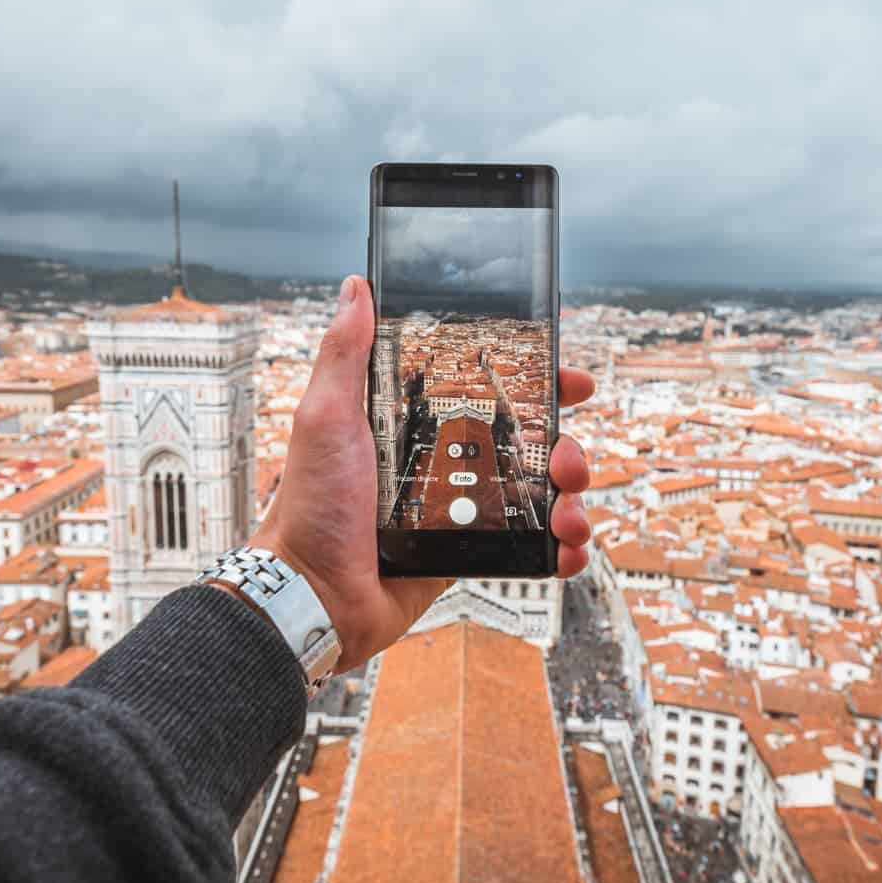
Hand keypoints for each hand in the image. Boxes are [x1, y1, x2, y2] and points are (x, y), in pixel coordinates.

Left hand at [250, 275, 595, 671]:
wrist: (312, 595)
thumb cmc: (310, 508)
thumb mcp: (325, 418)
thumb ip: (343, 353)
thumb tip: (354, 287)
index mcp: (415, 422)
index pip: (488, 390)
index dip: (536, 381)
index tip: (569, 377)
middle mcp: (442, 459)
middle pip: (528, 441)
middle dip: (566, 445)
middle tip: (567, 458)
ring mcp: (459, 508)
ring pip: (538, 493)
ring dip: (570, 498)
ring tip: (568, 513)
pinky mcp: (466, 553)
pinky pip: (528, 547)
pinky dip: (560, 548)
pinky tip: (567, 549)